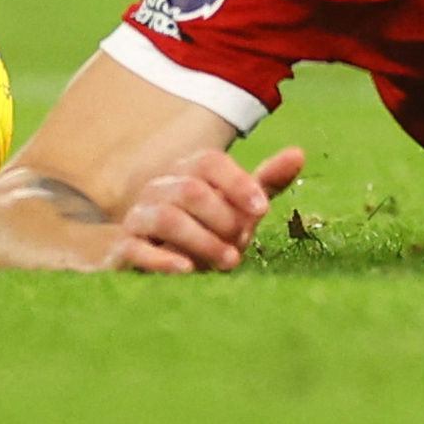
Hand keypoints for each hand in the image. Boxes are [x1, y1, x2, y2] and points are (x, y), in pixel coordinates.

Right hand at [99, 145, 305, 273]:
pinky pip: (135, 248)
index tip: (263, 209)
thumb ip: (265, 183)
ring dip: (202, 241)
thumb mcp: (240, 209)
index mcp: (187, 171)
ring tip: (229, 262)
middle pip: (190, 189)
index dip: (237, 182)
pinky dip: (162, 259)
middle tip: (242, 243)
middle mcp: (160, 187)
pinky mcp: (124, 248)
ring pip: (168, 218)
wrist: (167, 265)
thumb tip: (299, 153)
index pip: (209, 162)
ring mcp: (139, 217)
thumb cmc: (210, 231)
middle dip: (222, 218)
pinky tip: (187, 270)